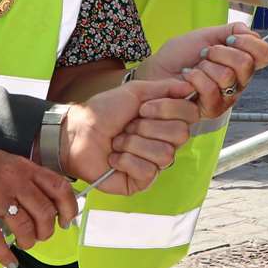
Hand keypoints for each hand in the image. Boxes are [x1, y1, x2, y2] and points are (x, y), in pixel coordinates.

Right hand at [0, 126, 77, 267]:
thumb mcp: (6, 161)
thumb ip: (26, 178)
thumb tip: (46, 203)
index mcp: (24, 166)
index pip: (59, 187)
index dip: (69, 208)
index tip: (66, 221)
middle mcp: (14, 180)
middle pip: (45, 213)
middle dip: (47, 231)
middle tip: (40, 236)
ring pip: (25, 228)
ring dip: (28, 242)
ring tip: (23, 244)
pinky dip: (5, 256)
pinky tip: (9, 261)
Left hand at [59, 80, 201, 195]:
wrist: (77, 133)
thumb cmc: (103, 112)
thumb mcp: (134, 91)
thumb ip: (165, 87)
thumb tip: (190, 85)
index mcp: (166, 120)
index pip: (190, 114)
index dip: (168, 109)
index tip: (143, 108)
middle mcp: (164, 142)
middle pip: (180, 134)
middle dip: (147, 127)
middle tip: (127, 125)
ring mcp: (154, 163)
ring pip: (164, 154)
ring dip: (133, 144)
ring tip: (118, 142)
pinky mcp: (141, 182)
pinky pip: (148, 171)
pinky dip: (126, 160)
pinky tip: (114, 158)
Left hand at [141, 23, 267, 118]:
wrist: (156, 70)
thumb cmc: (179, 55)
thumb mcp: (207, 35)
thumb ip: (232, 31)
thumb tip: (249, 32)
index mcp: (241, 63)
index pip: (265, 54)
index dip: (250, 42)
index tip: (230, 38)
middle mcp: (239, 82)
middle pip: (247, 64)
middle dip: (221, 52)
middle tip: (206, 54)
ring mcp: (226, 98)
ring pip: (228, 76)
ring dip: (205, 66)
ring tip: (194, 68)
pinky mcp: (211, 110)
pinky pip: (211, 89)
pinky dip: (195, 77)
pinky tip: (187, 77)